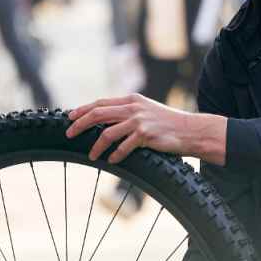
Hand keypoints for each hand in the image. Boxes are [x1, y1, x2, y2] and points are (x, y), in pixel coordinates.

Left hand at [66, 94, 225, 163]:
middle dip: (80, 124)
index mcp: (132, 100)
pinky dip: (115, 155)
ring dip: (96, 146)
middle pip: (98, 113)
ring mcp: (139, 121)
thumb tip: (106, 120)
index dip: (83, 109)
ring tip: (91, 155)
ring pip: (107, 133)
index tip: (70, 117)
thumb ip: (128, 112)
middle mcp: (133, 108)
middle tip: (69, 134)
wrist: (191, 130)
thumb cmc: (168, 124)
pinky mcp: (145, 135)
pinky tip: (111, 161)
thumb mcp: (147, 111)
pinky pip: (123, 147)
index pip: (101, 102)